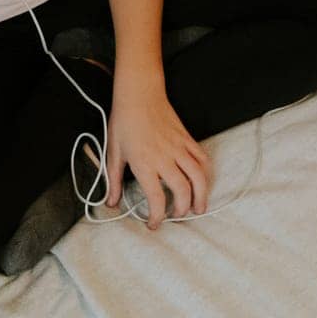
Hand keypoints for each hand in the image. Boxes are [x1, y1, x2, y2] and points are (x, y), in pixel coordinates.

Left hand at [105, 78, 212, 229]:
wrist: (139, 94)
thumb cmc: (124, 121)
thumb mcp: (113, 152)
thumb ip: (112, 180)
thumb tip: (110, 202)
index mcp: (144, 163)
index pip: (156, 199)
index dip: (157, 217)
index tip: (153, 224)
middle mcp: (164, 158)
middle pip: (182, 191)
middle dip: (182, 210)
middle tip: (177, 216)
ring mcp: (178, 147)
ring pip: (199, 177)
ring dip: (201, 195)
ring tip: (199, 208)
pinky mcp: (187, 139)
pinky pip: (202, 159)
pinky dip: (205, 174)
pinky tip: (202, 182)